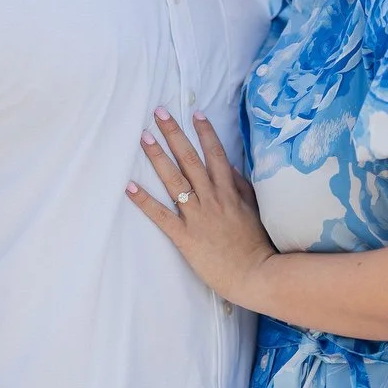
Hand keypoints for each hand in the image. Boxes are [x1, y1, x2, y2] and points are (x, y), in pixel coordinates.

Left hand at [126, 110, 275, 307]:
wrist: (256, 274)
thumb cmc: (256, 244)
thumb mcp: (253, 209)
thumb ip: (240, 186)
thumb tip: (228, 166)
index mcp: (229, 191)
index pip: (215, 154)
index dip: (205, 132)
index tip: (194, 113)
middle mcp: (212, 198)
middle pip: (189, 159)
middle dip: (174, 134)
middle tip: (159, 113)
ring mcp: (197, 216)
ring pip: (174, 180)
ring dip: (158, 156)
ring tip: (144, 137)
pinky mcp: (185, 236)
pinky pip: (161, 215)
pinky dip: (144, 200)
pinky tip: (130, 186)